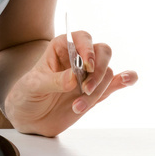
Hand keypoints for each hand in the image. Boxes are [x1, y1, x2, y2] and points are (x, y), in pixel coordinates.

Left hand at [4, 31, 137, 136]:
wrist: (30, 117)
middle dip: (98, 70)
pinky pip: (117, 82)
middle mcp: (78, 59)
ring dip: (97, 91)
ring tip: (76, 106)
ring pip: (108, 73)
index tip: (87, 65)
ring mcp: (89, 76)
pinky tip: (128, 79)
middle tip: (85, 89)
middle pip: (102, 52)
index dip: (87, 48)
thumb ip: (53, 81)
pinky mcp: (96, 92)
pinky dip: (126, 79)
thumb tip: (74, 78)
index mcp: (61, 48)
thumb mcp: (32, 86)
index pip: (81, 37)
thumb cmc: (26, 95)